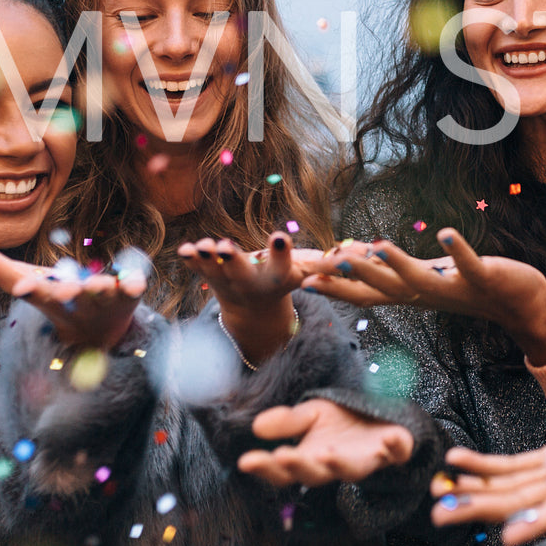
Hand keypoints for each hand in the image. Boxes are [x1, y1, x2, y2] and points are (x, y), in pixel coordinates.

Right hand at [0, 237, 144, 349]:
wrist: (100, 334)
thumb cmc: (54, 297)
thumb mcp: (20, 278)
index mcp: (47, 296)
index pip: (33, 290)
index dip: (26, 286)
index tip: (21, 285)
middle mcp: (74, 300)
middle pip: (69, 295)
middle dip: (66, 292)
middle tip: (66, 291)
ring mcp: (103, 298)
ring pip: (103, 293)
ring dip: (102, 288)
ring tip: (104, 284)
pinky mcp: (129, 294)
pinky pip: (134, 288)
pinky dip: (135, 284)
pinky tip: (136, 280)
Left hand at [177, 233, 318, 365]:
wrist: (256, 310)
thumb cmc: (286, 279)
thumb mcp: (306, 272)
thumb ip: (324, 263)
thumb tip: (362, 252)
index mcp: (280, 281)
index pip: (281, 268)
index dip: (280, 253)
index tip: (279, 235)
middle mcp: (254, 285)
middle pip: (244, 275)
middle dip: (234, 261)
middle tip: (225, 247)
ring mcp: (230, 285)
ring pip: (217, 274)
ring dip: (208, 260)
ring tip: (202, 246)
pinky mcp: (212, 280)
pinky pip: (200, 271)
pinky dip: (192, 262)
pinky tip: (183, 251)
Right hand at [238, 398, 414, 485]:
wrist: (379, 416)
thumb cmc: (342, 420)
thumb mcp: (312, 414)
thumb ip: (288, 422)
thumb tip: (257, 425)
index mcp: (312, 458)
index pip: (284, 470)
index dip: (265, 467)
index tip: (245, 461)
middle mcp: (337, 465)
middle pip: (314, 474)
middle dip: (299, 466)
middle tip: (284, 456)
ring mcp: (367, 460)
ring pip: (353, 471)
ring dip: (340, 464)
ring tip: (327, 454)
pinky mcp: (395, 450)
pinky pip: (398, 452)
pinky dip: (396, 446)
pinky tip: (391, 438)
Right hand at [302, 230, 545, 363]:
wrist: (520, 306)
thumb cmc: (468, 287)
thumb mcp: (426, 279)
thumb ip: (394, 271)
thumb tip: (358, 255)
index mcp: (412, 294)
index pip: (367, 294)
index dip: (335, 288)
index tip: (302, 279)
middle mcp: (428, 294)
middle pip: (385, 288)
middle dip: (356, 276)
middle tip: (326, 264)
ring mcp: (455, 288)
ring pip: (420, 279)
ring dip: (397, 264)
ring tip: (378, 247)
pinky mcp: (483, 278)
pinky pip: (467, 264)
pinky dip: (457, 249)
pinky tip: (444, 232)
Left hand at [430, 421, 545, 544]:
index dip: (540, 520)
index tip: (508, 537)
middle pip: (522, 503)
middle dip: (481, 509)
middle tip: (439, 518)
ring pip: (510, 487)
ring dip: (472, 489)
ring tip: (434, 491)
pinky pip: (513, 466)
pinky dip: (485, 464)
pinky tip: (456, 460)